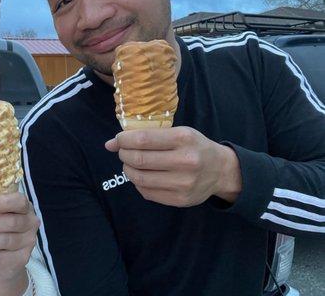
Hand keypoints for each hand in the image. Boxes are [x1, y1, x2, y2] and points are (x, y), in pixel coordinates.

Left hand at [105, 126, 241, 206]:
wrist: (221, 171)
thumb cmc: (195, 146)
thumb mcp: (178, 133)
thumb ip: (147, 136)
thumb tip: (110, 143)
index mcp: (183, 139)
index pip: (142, 140)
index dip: (123, 140)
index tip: (118, 139)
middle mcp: (185, 161)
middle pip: (139, 160)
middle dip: (124, 155)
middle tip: (122, 152)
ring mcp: (183, 183)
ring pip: (140, 178)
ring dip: (127, 170)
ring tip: (130, 164)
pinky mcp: (180, 200)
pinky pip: (147, 192)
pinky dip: (137, 183)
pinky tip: (141, 176)